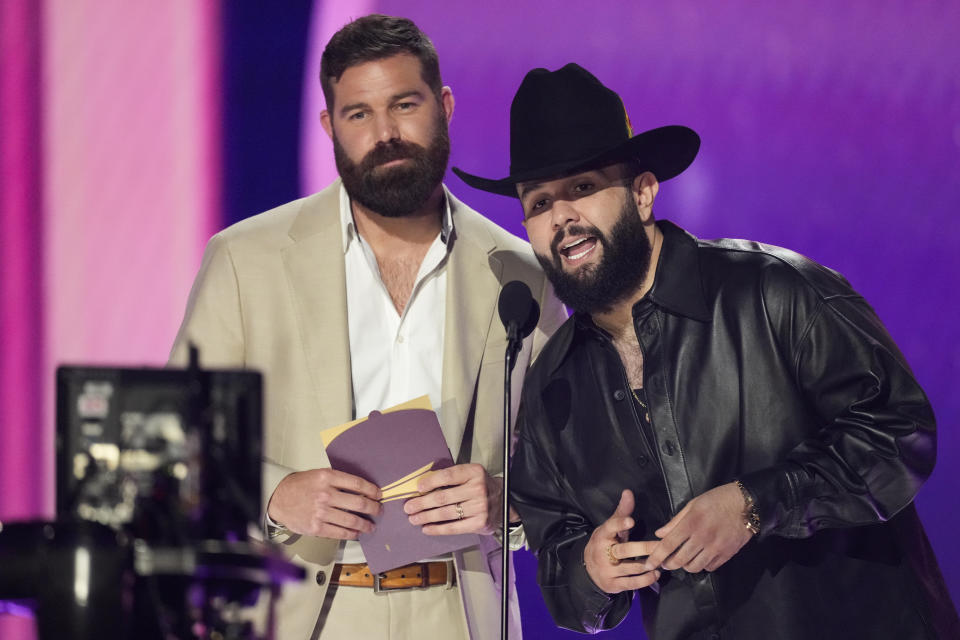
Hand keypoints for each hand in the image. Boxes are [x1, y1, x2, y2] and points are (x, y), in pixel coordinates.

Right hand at [267, 468, 381, 539]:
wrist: (279, 498)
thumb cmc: (300, 486)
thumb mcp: (319, 475)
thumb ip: (338, 480)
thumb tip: (361, 489)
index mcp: (327, 477)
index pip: (357, 484)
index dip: (372, 490)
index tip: (378, 495)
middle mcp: (325, 494)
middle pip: (359, 503)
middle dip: (373, 508)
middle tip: (379, 510)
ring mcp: (321, 512)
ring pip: (352, 520)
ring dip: (365, 524)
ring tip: (371, 526)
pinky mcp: (316, 527)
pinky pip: (340, 532)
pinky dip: (351, 533)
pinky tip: (356, 533)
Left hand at [403, 463, 500, 535]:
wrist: (503, 502)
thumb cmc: (480, 486)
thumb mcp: (470, 475)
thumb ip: (451, 477)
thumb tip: (422, 485)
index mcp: (474, 472)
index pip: (448, 476)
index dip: (430, 482)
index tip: (417, 488)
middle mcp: (478, 488)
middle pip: (443, 497)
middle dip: (422, 503)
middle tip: (409, 507)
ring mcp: (480, 507)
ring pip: (446, 513)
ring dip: (426, 517)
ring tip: (414, 518)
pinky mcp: (480, 523)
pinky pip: (454, 527)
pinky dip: (437, 529)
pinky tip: (427, 528)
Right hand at [584, 489, 660, 593]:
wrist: (588, 568)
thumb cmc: (605, 543)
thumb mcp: (610, 527)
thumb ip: (622, 511)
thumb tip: (628, 492)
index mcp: (602, 536)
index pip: (610, 527)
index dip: (620, 524)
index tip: (631, 521)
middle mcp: (602, 553)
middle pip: (625, 550)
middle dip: (644, 548)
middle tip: (661, 545)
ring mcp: (607, 570)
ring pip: (631, 567)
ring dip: (648, 564)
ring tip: (663, 560)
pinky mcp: (612, 585)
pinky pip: (631, 583)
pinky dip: (645, 579)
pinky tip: (656, 574)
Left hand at [643, 482, 752, 573]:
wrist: (747, 504)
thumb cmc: (717, 499)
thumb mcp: (693, 504)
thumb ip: (675, 521)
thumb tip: (659, 534)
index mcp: (691, 524)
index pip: (668, 545)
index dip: (656, 557)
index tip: (648, 564)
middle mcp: (702, 538)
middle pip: (679, 560)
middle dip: (669, 564)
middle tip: (665, 563)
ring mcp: (716, 548)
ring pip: (694, 567)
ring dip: (685, 566)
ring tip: (683, 559)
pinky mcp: (727, 555)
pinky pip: (710, 567)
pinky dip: (702, 565)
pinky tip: (700, 558)